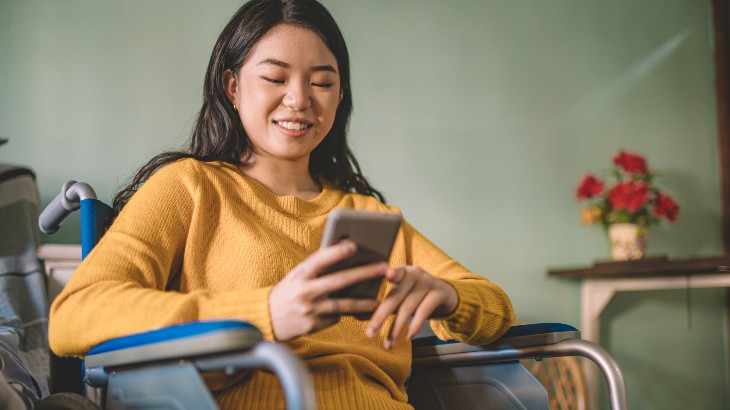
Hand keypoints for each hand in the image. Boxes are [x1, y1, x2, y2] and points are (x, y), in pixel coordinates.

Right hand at [269, 241, 386, 340]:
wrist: (267, 319)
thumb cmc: (288, 291)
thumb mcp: (297, 276)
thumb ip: (317, 269)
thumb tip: (346, 257)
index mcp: (300, 274)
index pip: (320, 260)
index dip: (337, 252)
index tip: (354, 245)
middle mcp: (305, 291)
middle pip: (340, 281)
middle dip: (365, 273)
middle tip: (384, 267)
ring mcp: (311, 310)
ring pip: (344, 305)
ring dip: (363, 303)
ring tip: (378, 301)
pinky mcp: (314, 325)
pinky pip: (335, 318)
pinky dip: (342, 313)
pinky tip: (349, 312)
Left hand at [365, 265, 457, 348]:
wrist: (446, 294)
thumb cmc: (415, 295)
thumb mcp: (400, 295)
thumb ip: (382, 303)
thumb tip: (357, 314)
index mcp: (401, 271)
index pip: (394, 272)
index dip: (390, 273)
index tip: (386, 274)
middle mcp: (414, 273)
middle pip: (396, 295)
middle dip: (381, 315)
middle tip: (370, 332)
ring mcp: (428, 282)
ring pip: (408, 307)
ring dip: (396, 328)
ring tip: (388, 343)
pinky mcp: (439, 293)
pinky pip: (424, 311)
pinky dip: (415, 325)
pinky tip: (408, 336)